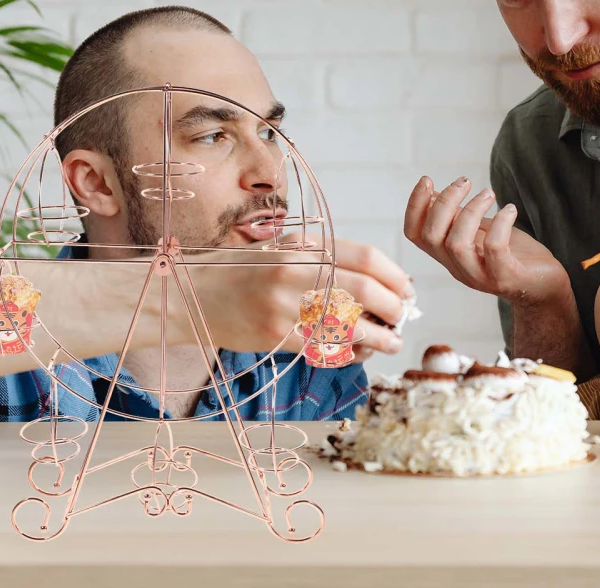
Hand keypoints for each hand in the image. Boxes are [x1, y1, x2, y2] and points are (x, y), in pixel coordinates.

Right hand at [194, 235, 410, 360]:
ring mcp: (286, 304)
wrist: (193, 295)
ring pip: (351, 323)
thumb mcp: (283, 250)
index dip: (394, 275)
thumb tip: (376, 277)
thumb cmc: (243, 272)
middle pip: (366, 290)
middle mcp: (297, 270)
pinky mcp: (277, 335)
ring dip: (380, 336)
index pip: (366, 256)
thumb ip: (324, 258)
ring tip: (390, 341)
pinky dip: (350, 352)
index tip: (407, 289)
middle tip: (402, 317)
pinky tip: (359, 353)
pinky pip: (326, 347)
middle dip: (394, 307)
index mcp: (303, 245)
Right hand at [404, 175, 567, 305]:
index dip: (414, 206)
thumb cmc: (512, 254)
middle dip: (445, 202)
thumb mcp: (479, 231)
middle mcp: (458, 267)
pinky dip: (500, 224)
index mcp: (447, 255)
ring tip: (488, 192)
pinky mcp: (506, 278)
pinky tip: (511, 209)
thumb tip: (432, 192)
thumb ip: (456, 217)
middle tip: (465, 181)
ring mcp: (480, 276)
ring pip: (457, 244)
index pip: (414, 234)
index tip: (427, 180)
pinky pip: (494, 249)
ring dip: (471, 211)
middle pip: (433, 236)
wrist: (544, 284)